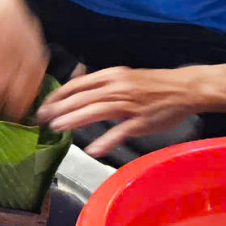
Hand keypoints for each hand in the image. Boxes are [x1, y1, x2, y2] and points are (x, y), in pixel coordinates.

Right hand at [0, 0, 48, 123]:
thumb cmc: (16, 21)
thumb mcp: (34, 43)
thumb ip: (34, 69)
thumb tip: (33, 94)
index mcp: (30, 59)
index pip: (25, 97)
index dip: (21, 112)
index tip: (20, 120)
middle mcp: (10, 61)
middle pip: (2, 100)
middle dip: (1, 112)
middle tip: (1, 116)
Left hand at [37, 65, 198, 158]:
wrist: (184, 88)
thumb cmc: (152, 85)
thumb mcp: (123, 77)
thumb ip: (100, 83)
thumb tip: (75, 87)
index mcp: (111, 76)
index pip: (77, 84)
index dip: (58, 95)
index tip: (43, 105)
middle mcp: (117, 87)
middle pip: (82, 97)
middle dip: (59, 108)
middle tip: (41, 119)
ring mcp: (129, 105)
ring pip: (97, 111)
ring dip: (74, 120)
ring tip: (57, 128)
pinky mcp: (141, 121)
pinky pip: (120, 131)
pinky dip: (106, 140)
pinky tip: (92, 149)